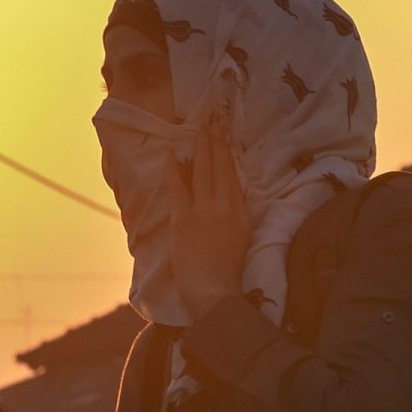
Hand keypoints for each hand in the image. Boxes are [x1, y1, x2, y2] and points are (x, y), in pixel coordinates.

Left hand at [169, 118, 250, 319]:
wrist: (215, 291)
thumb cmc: (227, 271)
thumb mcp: (241, 238)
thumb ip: (236, 216)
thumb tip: (229, 198)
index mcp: (241, 212)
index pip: (233, 176)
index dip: (227, 154)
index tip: (224, 136)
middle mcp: (225, 205)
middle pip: (219, 167)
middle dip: (214, 142)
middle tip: (211, 121)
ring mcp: (204, 210)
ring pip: (202, 171)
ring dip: (200, 148)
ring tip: (198, 129)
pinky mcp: (184, 218)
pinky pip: (178, 187)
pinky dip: (173, 169)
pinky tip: (170, 154)